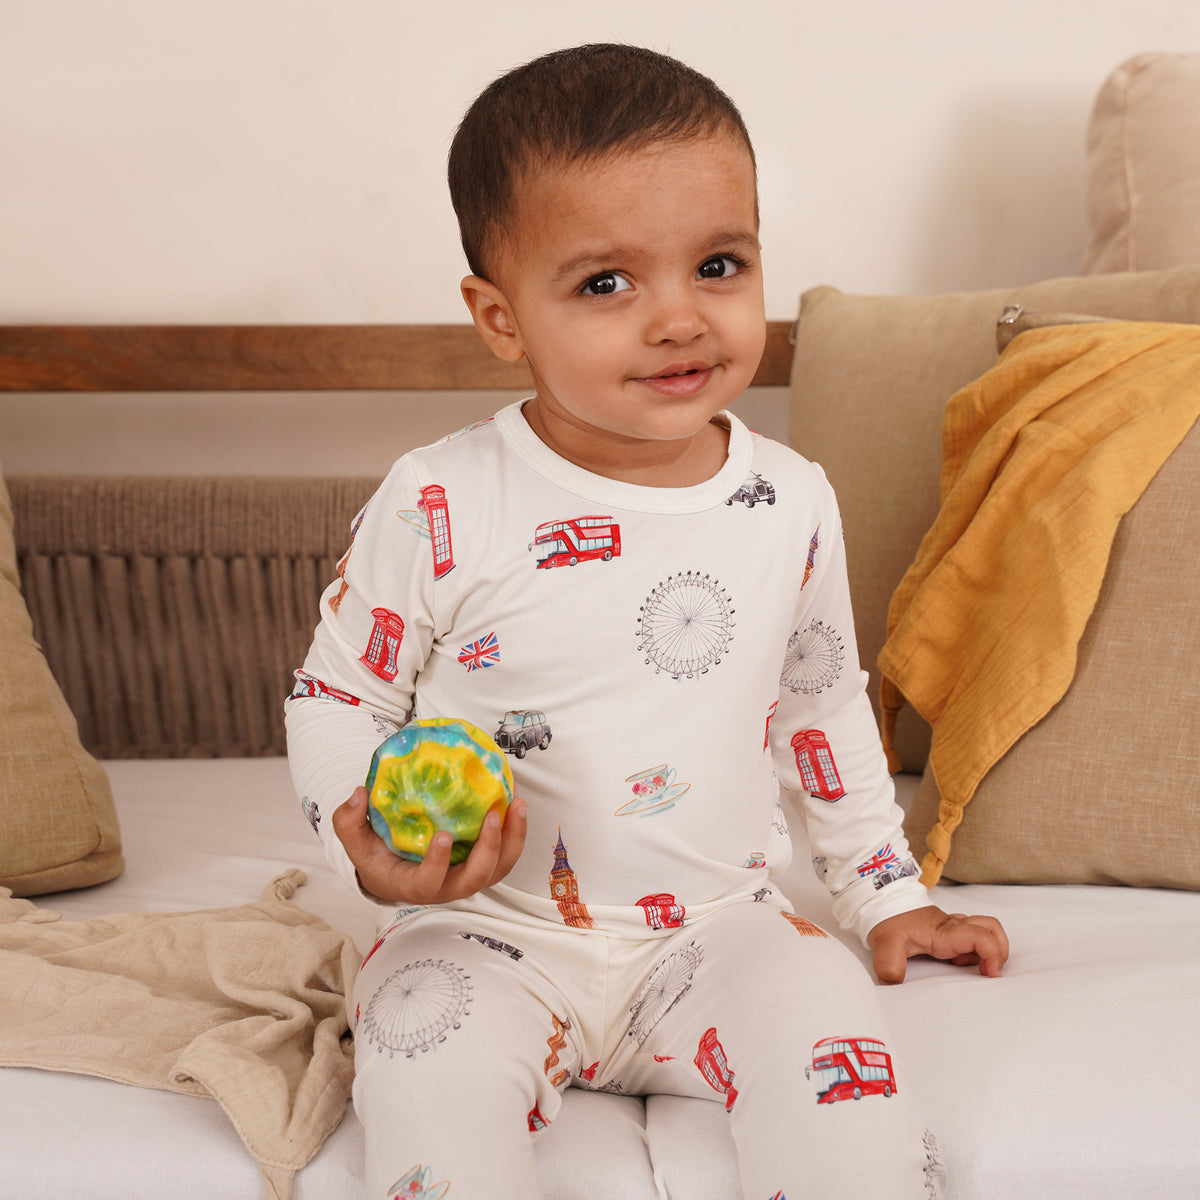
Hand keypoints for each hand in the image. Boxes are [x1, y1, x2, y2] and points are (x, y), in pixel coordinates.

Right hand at [331, 786, 527, 904]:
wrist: (393, 871)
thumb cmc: (375, 856)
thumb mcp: (354, 841)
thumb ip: (348, 821)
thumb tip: (358, 795)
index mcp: (413, 886)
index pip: (428, 884)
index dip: (437, 864)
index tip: (441, 836)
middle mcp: (446, 887)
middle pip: (475, 880)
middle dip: (489, 850)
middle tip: (493, 814)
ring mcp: (467, 877)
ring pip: (498, 869)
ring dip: (512, 839)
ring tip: (517, 804)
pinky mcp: (481, 863)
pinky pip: (505, 853)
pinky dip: (515, 831)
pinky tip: (516, 800)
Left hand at [867, 905, 1008, 983]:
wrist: (881, 904)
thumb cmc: (887, 920)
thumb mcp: (885, 943)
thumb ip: (889, 964)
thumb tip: (894, 984)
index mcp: (944, 931)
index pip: (981, 935)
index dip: (993, 954)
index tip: (991, 974)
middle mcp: (954, 927)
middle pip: (992, 930)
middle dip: (999, 952)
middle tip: (988, 973)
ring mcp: (954, 927)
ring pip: (986, 931)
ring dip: (989, 950)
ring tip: (974, 969)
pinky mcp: (950, 931)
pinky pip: (974, 937)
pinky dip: (976, 951)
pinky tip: (959, 964)